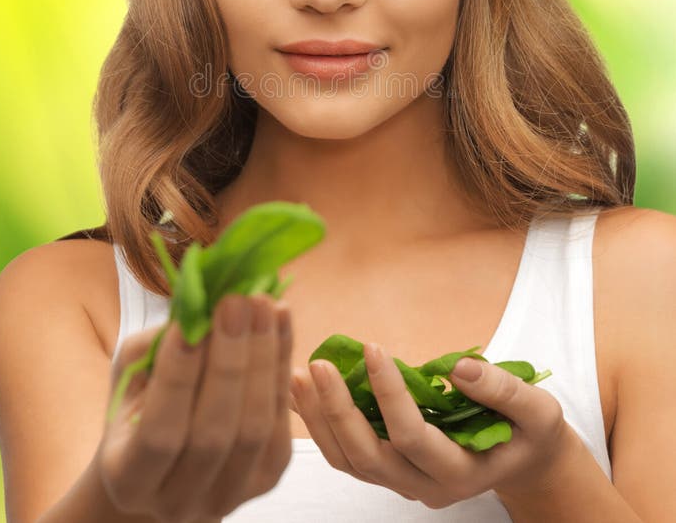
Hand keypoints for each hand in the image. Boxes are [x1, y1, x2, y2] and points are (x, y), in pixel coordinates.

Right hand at [98, 293, 292, 521]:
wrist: (170, 457)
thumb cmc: (142, 403)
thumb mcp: (133, 373)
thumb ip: (158, 346)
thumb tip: (204, 305)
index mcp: (128, 480)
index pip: (158, 434)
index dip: (177, 378)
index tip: (189, 324)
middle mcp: (178, 503)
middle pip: (213, 433)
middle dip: (228, 360)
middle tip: (236, 302)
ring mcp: (228, 495)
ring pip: (254, 427)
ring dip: (263, 357)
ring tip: (264, 303)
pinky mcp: (267, 477)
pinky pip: (280, 421)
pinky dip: (282, 364)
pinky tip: (280, 319)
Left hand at [290, 344, 575, 508]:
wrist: (524, 459)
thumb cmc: (531, 430)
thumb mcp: (537, 409)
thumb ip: (502, 391)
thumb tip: (458, 368)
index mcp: (462, 473)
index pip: (413, 437)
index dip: (390, 394)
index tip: (374, 348)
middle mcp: (425, 487)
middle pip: (368, 456)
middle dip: (338, 411)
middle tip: (317, 365)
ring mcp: (403, 483)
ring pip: (348, 461)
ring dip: (319, 419)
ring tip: (299, 374)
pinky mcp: (390, 470)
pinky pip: (346, 455)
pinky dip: (321, 425)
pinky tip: (304, 392)